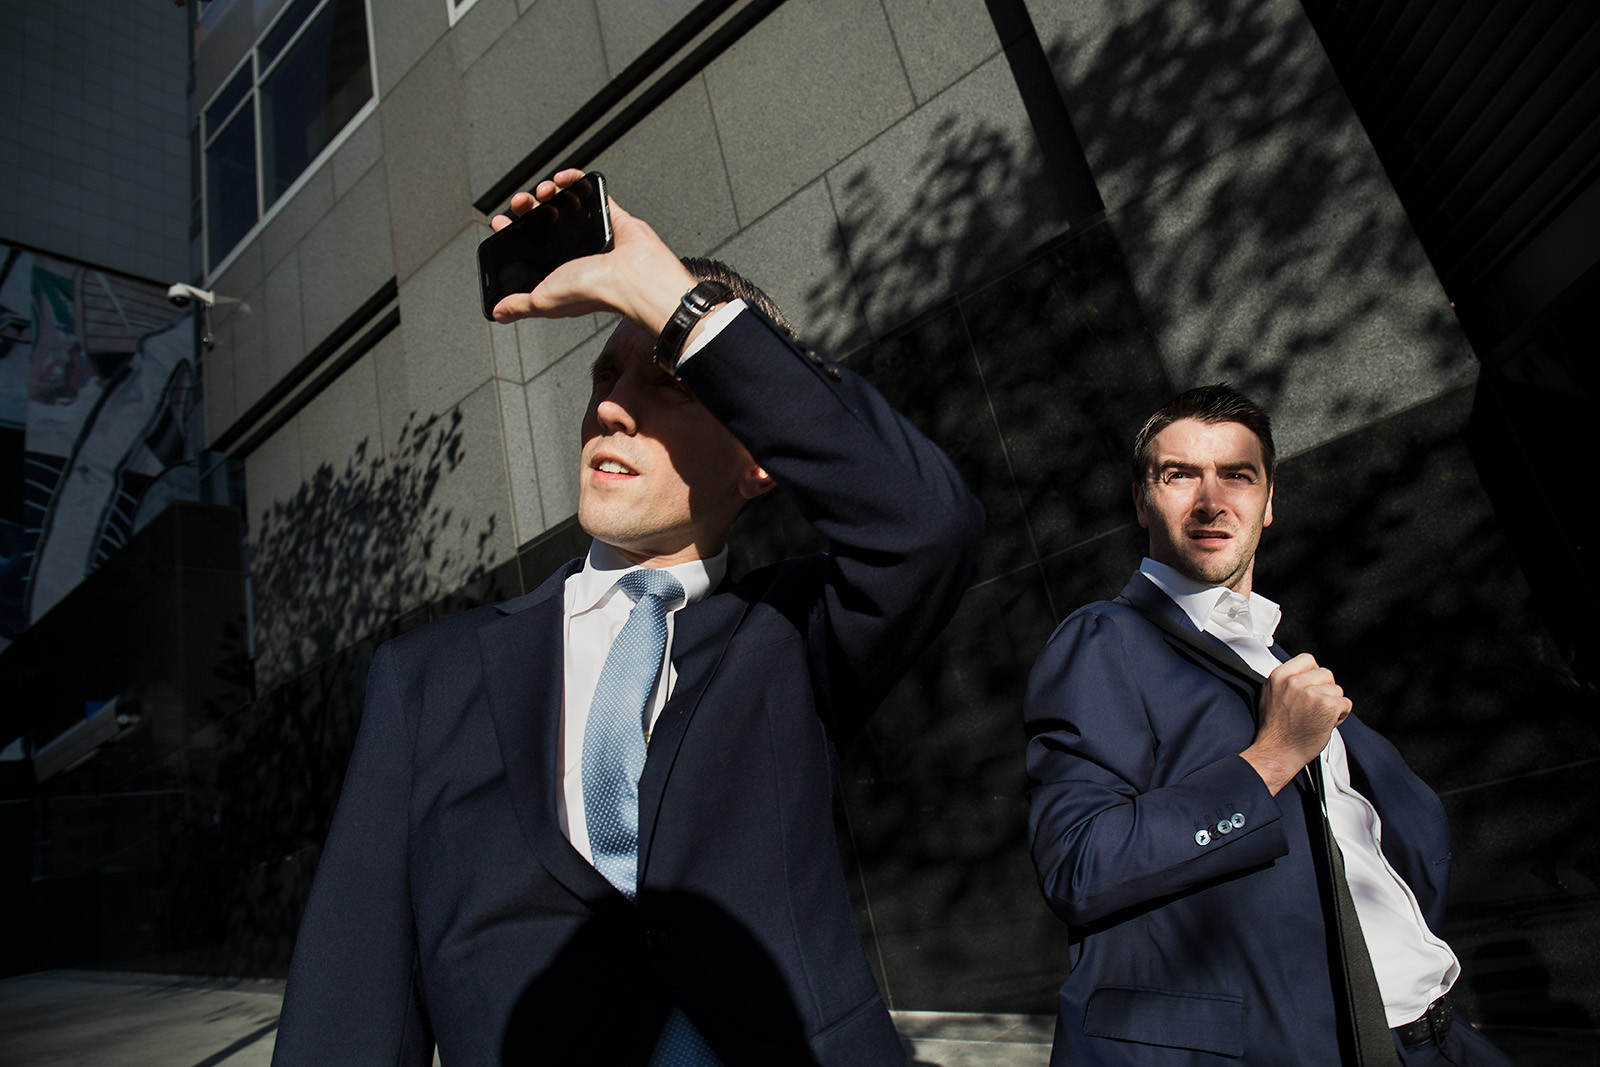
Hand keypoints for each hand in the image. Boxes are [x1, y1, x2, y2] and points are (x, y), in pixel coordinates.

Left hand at [489, 169, 694, 330]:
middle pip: (542, 221)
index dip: (511, 233)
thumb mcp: (542, 300)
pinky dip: (573, 178)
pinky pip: (589, 189)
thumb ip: (518, 305)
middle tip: (521, 203)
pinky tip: (562, 179)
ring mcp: (590, 233)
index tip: (502, 222)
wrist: (630, 277)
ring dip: (547, 192)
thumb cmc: (593, 291)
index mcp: (557, 272)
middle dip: (526, 208)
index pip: (527, 248)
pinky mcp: (608, 216)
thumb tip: (498, 312)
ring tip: (544, 191)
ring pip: (562, 204)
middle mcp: (573, 253)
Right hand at [1240, 653, 1350, 793]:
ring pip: (1337, 690)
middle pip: (1326, 674)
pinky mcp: (1327, 706)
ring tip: (1318, 717)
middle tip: (1315, 706)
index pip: (1308, 660)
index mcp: (1280, 676)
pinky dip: (1340, 715)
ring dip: (1333, 704)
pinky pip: (1345, 704)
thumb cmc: (1275, 730)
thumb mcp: (1270, 696)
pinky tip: (1326, 723)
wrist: (1278, 752)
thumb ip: (1286, 682)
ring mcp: (1312, 693)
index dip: (1313, 674)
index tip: (1312, 686)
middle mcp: (1295, 682)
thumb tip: (1303, 676)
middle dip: (1325, 690)